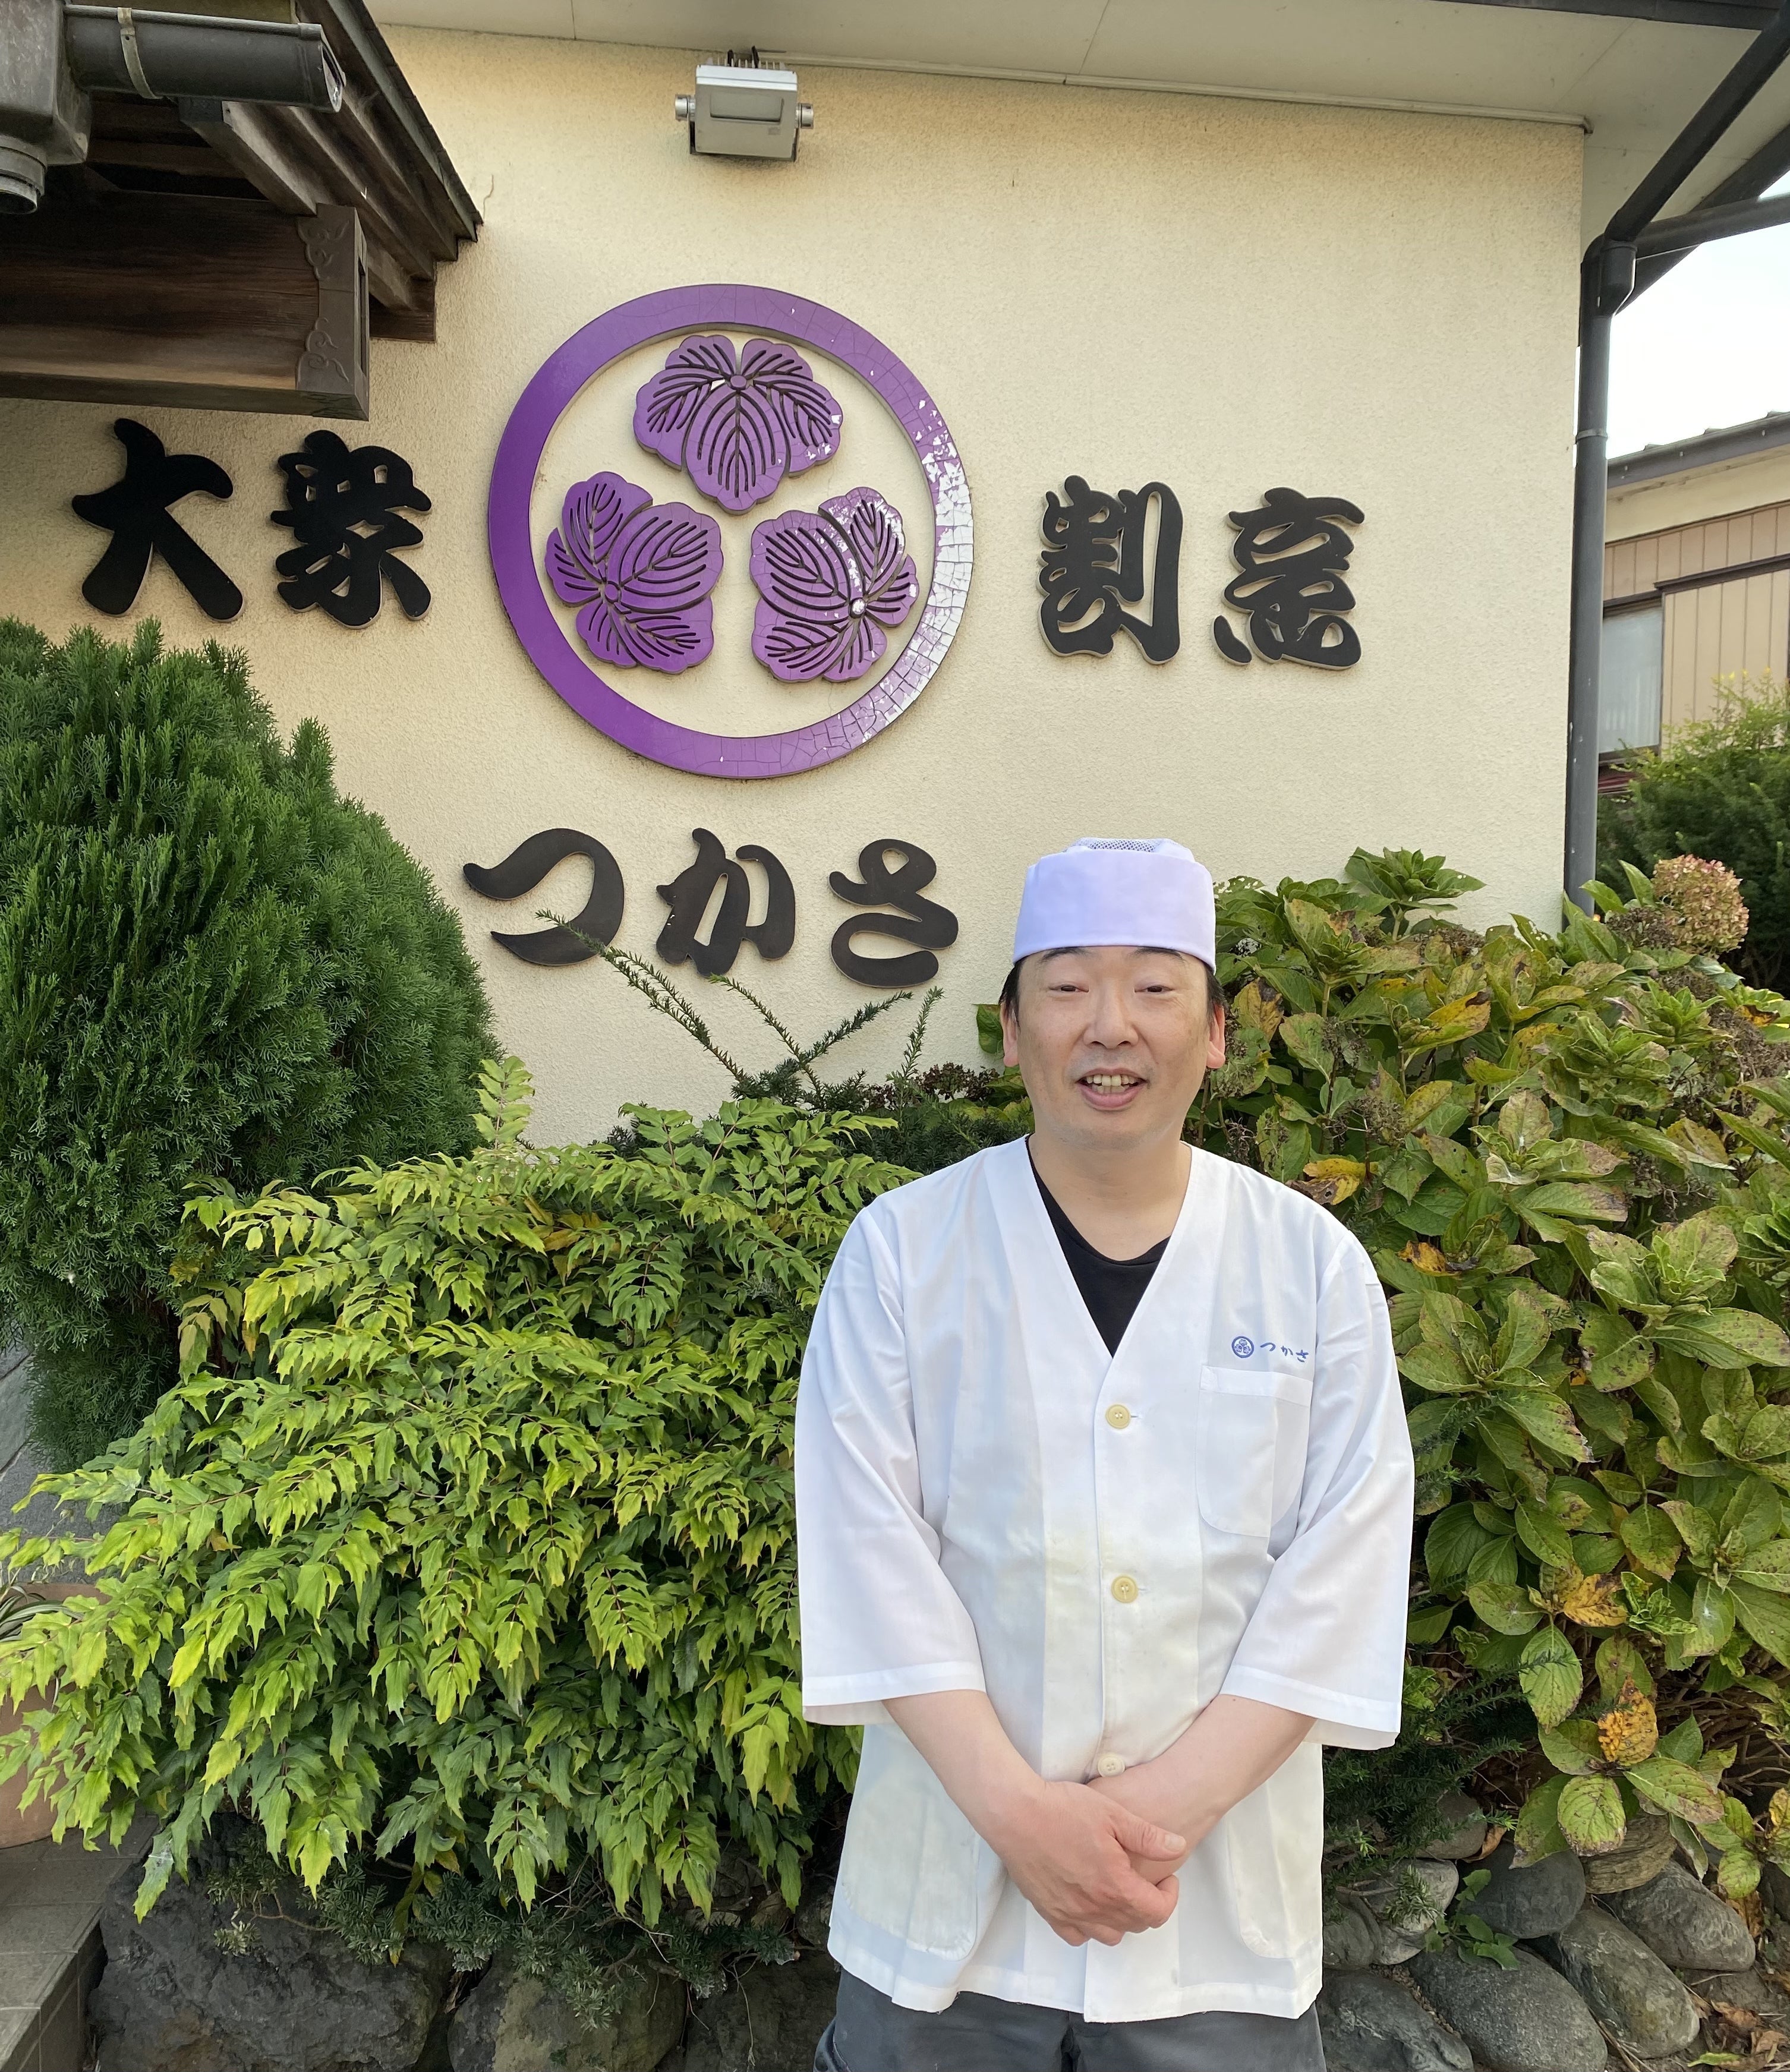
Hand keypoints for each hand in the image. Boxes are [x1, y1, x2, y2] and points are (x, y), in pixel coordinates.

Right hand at [982, 1777, 1184, 1946]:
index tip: (1166, 1877)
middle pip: (1135, 1924)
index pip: (1157, 1912)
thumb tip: (1179, 1846)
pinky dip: (1090, 1926)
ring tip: (1119, 1890)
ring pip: (1109, 1935)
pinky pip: (1077, 1936)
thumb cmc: (1063, 1809)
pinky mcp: (1048, 1913)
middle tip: (1145, 1878)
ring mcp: (1070, 1914)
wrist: (1015, 1814)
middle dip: (1149, 1904)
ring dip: (1122, 1918)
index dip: (1169, 1896)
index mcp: (1115, 1886)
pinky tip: (1088, 1901)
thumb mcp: (1113, 1814)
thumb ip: (1149, 1836)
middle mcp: (1094, 1909)